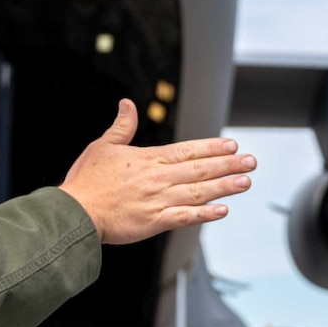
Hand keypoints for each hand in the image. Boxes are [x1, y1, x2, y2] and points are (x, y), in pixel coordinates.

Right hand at [59, 99, 254, 244]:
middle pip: (200, 169)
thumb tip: (127, 104)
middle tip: (251, 161)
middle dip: (228, 164)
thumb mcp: (102, 146)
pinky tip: (222, 210)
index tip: (232, 144)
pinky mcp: (154, 222)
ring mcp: (158, 200)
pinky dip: (205, 214)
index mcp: (148, 159)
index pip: (187, 150)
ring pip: (198, 192)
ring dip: (224, 186)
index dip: (212, 147)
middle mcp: (158, 178)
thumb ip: (121, 127)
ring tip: (245, 182)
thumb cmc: (87, 181)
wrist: (75, 212)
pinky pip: (185, 216)